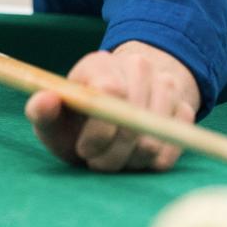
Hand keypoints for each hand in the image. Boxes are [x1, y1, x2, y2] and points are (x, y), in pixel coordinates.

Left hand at [24, 41, 200, 171]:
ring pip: (155, 139)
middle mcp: (138, 66)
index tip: (85, 151)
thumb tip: (46, 99)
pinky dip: (152, 162)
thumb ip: (41, 112)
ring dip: (131, 161)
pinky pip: (173, 147)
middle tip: (97, 163)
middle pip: (135, 121)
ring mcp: (166, 84)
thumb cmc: (80, 120)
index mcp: (101, 63)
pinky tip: (136, 156)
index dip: (99, 131)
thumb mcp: (56, 119)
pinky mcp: (185, 108)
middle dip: (112, 155)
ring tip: (116, 157)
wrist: (117, 110)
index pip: (112, 93)